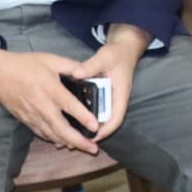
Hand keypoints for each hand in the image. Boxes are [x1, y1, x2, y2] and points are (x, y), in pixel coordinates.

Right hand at [0, 43, 101, 152]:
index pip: (70, 106)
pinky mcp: (25, 120)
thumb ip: (71, 66)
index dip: (84, 118)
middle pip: (62, 129)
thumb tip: (87, 72)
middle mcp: (42, 106)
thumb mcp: (51, 59)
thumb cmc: (24, 65)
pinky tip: (63, 142)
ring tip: (82, 148)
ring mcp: (32, 115)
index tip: (96, 127)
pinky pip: (41, 133)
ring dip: (68, 143)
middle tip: (93, 148)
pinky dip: (53, 139)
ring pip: (52, 135)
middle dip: (79, 141)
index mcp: (51, 89)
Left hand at [68, 23, 150, 142]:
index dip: (105, 130)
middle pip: (106, 124)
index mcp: (120, 94)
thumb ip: (91, 65)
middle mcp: (115, 101)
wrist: (124, 49)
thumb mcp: (105, 57)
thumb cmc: (116, 54)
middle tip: (73, 141)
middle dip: (92, 134)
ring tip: (68, 136)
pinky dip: (83, 118)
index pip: (116, 118)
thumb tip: (76, 74)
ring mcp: (109, 100)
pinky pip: (94, 112)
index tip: (91, 137)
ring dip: (86, 128)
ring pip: (99, 119)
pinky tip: (69, 120)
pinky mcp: (103, 97)